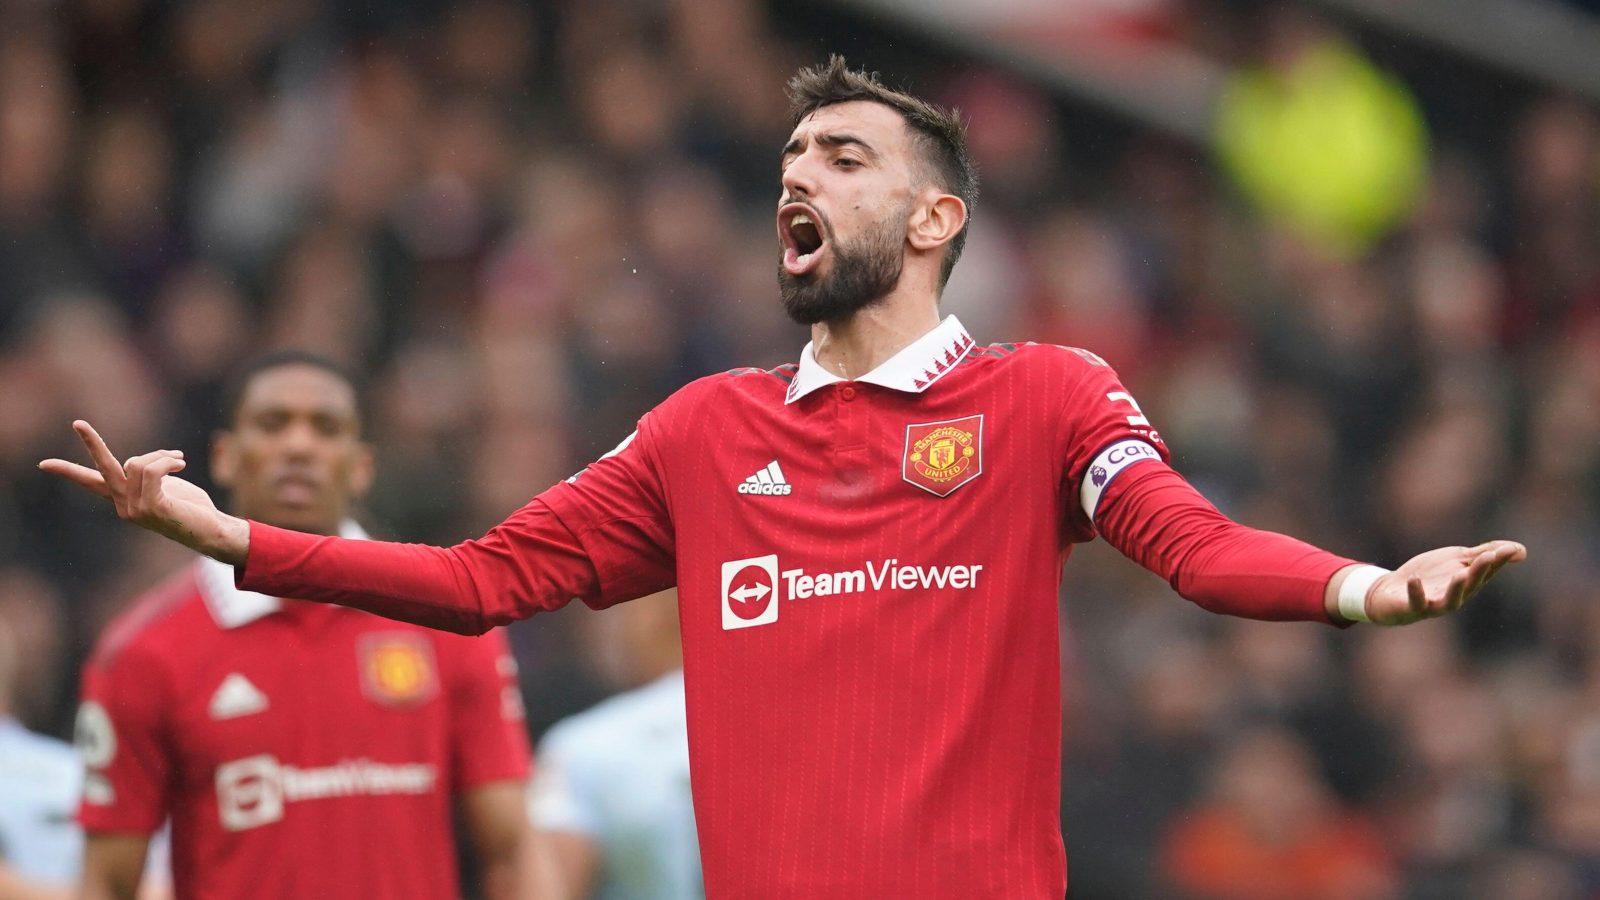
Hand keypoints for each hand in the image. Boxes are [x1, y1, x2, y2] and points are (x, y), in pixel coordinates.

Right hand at [38, 420, 248, 564]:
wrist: (211, 531)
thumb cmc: (191, 508)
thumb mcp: (164, 486)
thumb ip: (146, 474)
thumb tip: (139, 462)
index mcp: (123, 499)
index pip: (90, 483)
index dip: (68, 471)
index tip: (44, 464)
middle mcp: (123, 506)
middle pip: (101, 468)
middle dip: (91, 444)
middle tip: (78, 423)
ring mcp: (134, 509)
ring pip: (137, 463)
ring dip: (161, 455)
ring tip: (178, 459)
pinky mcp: (150, 507)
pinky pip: (152, 470)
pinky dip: (168, 460)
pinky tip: (181, 463)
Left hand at [1361, 541, 1526, 625]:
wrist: (1390, 593)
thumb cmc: (1429, 577)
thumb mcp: (1456, 560)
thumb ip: (1483, 554)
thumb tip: (1521, 550)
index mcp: (1467, 583)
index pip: (1486, 572)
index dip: (1498, 561)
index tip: (1511, 549)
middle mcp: (1455, 597)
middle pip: (1471, 585)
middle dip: (1480, 572)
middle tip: (1489, 556)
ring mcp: (1434, 604)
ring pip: (1450, 601)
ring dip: (1457, 589)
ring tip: (1460, 574)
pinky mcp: (1412, 608)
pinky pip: (1416, 603)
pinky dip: (1416, 592)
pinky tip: (1414, 579)